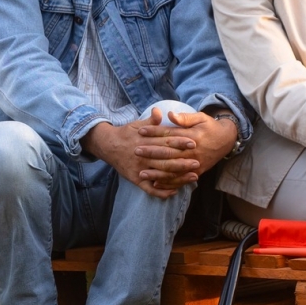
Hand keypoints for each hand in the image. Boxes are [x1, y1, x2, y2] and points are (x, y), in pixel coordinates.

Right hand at [84, 108, 205, 196]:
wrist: (108, 146)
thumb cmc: (127, 133)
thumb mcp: (137, 124)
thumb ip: (151, 121)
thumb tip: (159, 112)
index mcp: (146, 141)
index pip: (165, 141)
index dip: (180, 142)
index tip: (193, 142)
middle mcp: (144, 156)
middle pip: (165, 159)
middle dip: (182, 161)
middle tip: (197, 162)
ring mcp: (140, 169)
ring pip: (161, 174)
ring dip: (178, 177)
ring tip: (193, 177)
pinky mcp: (136, 180)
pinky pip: (149, 189)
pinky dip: (161, 192)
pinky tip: (174, 192)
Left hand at [136, 109, 238, 176]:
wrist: (227, 140)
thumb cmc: (210, 126)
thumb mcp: (201, 117)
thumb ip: (185, 118)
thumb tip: (170, 114)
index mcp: (192, 136)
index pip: (169, 134)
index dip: (154, 132)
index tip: (141, 131)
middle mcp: (192, 151)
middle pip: (168, 153)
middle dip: (151, 152)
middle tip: (136, 151)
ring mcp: (194, 163)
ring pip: (173, 170)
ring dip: (156, 172)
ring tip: (141, 172)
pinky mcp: (196, 172)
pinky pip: (180, 180)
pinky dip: (168, 183)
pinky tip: (155, 184)